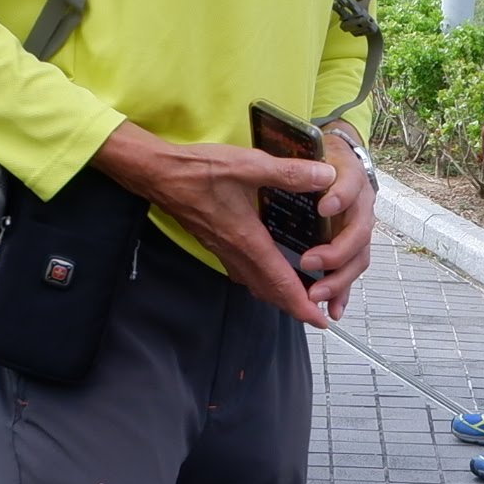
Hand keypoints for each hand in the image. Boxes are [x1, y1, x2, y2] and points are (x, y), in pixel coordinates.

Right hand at [94, 121, 336, 326]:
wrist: (157, 174)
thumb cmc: (198, 170)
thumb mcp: (248, 165)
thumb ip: (288, 172)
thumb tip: (326, 176)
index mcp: (247, 239)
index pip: (280, 281)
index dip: (302, 303)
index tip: (320, 318)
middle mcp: (234, 251)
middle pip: (268, 291)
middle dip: (294, 306)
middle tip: (317, 312)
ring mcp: (222, 250)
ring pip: (254, 284)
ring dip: (277, 294)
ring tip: (298, 295)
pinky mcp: (214, 243)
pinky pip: (242, 272)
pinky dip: (260, 279)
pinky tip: (267, 270)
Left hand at [298, 129, 375, 316]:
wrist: (336, 160)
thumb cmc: (321, 158)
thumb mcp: (310, 152)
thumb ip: (302, 164)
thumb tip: (317, 174)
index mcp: (352, 179)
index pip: (350, 186)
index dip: (340, 197)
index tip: (324, 207)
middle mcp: (361, 207)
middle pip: (359, 235)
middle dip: (337, 253)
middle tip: (310, 262)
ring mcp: (358, 229)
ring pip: (358, 258)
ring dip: (339, 280)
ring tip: (317, 296)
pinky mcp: (351, 247)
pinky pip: (350, 272)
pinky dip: (343, 293)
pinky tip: (333, 310)